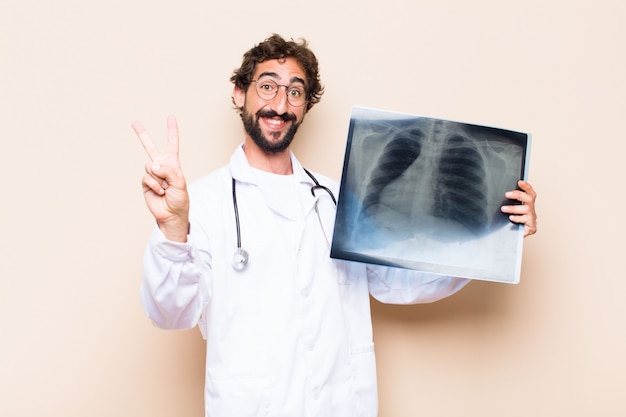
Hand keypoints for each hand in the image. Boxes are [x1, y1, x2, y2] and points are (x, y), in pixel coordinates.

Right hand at [132, 115, 189, 241]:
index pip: (172, 145)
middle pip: (150, 148)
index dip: (171, 131)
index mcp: (173, 164)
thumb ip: (168, 171)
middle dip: (142, 135)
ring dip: (159, 178)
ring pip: (150, 166)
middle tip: (134, 122)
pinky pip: (147, 177)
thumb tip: (153, 165)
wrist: (171, 214)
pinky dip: (154, 185)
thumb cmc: (179, 199)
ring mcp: (152, 174)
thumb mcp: (180, 183)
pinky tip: (160, 191)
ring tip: (165, 188)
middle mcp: (162, 166)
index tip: (170, 118)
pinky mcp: (146, 183)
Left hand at [501, 180, 537, 236]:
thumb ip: (510, 201)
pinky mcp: (531, 227)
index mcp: (528, 204)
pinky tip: (511, 218)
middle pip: (529, 199)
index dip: (526, 187)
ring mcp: (532, 218)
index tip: (520, 182)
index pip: (529, 192)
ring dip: (514, 208)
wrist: (518, 235)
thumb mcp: (512, 209)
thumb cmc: (515, 220)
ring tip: (504, 209)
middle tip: (507, 194)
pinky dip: (518, 219)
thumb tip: (497, 193)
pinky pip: (525, 221)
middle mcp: (531, 209)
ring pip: (526, 210)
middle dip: (518, 195)